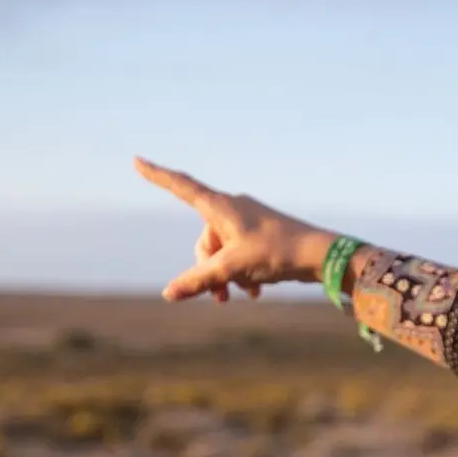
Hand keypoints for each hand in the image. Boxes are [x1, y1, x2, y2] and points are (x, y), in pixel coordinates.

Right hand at [135, 157, 336, 302]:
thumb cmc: (276, 253)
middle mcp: (232, 208)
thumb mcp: (232, 269)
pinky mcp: (262, 234)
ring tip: (241, 295)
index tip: (136, 160)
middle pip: (203, 240)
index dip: (157, 175)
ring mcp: (248, 220)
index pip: (181, 186)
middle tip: (221, 296)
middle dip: (208, 270)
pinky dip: (243, 273)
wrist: (321, 255)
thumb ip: (199, 280)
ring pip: (222, 252)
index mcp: (221, 206)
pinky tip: (256, 292)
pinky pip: (240, 254)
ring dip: (227, 277)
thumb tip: (169, 294)